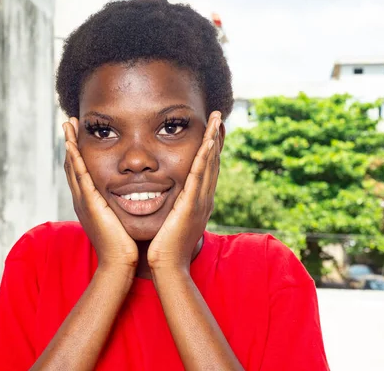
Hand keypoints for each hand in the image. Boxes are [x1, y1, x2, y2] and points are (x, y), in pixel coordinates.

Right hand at [63, 118, 138, 270]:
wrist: (120, 263)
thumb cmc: (124, 244)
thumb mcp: (120, 220)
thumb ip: (122, 207)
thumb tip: (135, 198)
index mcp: (90, 202)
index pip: (82, 172)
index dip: (79, 153)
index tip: (79, 135)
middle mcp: (83, 199)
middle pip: (72, 165)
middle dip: (70, 143)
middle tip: (69, 123)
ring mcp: (83, 200)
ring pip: (73, 166)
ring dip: (69, 144)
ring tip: (68, 125)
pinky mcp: (89, 203)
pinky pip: (79, 175)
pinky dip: (74, 158)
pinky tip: (72, 144)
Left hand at [147, 111, 222, 271]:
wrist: (167, 266)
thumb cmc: (164, 246)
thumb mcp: (171, 221)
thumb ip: (172, 207)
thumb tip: (164, 198)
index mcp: (198, 202)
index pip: (205, 170)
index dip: (210, 149)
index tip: (211, 131)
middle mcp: (204, 199)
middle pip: (212, 162)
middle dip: (216, 138)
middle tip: (218, 117)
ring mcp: (200, 201)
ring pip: (209, 164)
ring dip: (213, 140)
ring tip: (217, 120)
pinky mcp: (192, 204)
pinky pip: (199, 176)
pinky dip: (204, 158)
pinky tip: (208, 142)